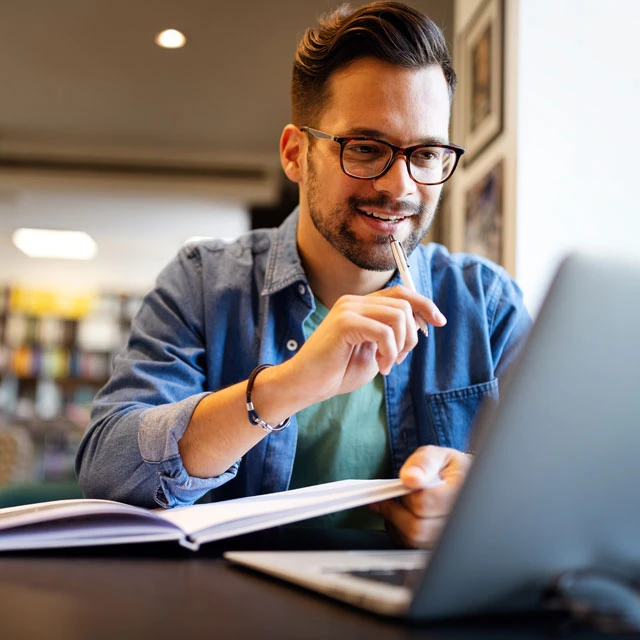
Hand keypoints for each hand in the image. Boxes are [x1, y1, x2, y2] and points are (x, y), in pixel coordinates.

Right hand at [285, 286, 445, 406]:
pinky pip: (384, 331)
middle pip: (404, 304)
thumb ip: (392, 335)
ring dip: (400, 345)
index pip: (401, 293)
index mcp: (361, 305)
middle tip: (397, 359)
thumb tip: (420, 323)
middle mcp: (354, 301)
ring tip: (387, 364)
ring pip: (398, 316)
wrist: (307, 385)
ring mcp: (348, 309)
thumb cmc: (337, 371)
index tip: (439, 322)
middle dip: (411, 336)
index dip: (425, 304)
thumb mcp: (374, 351)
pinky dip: (389, 352)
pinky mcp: (344, 323)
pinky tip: (380, 366)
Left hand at [371, 445, 472, 548]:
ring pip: (414, 540)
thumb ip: (423, 463)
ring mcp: (451, 537)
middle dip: (396, 511)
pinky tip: (401, 517)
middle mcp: (458, 520)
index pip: (425, 503)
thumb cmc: (446, 469)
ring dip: (396, 523)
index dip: (406, 494)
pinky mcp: (438, 546)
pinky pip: (411, 546)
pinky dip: (400, 532)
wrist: (459, 482)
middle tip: (387, 497)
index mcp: (461, 493)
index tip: (397, 486)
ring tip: (395, 505)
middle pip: (418, 527)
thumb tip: (410, 478)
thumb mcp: (436, 455)